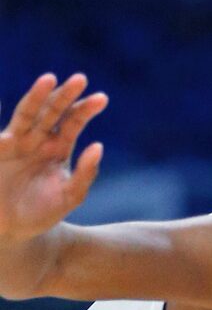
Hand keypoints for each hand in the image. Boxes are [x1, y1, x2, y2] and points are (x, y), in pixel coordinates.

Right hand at [0, 74, 107, 242]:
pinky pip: (0, 131)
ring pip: (28, 113)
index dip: (85, 109)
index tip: (102, 98)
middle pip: (53, 111)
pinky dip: (0, 113)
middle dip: (65, 95)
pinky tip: (2, 101)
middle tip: (81, 79)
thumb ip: (86, 174)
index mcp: (58, 149)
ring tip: (50, 80)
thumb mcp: (70, 196)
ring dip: (38, 96)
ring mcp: (16, 142)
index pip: (73, 122)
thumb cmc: (43, 213)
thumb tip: (99, 146)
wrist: (14, 230)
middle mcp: (37, 140)